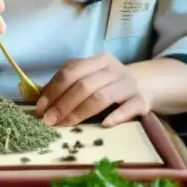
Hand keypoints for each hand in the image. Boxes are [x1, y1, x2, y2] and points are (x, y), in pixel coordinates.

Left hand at [34, 53, 150, 127]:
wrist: (146, 85)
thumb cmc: (109, 84)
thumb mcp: (90, 77)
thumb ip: (69, 85)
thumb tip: (41, 101)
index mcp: (97, 60)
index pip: (71, 72)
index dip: (53, 90)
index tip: (40, 108)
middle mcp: (113, 69)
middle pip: (83, 85)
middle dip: (62, 104)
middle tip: (49, 121)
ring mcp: (128, 84)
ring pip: (101, 97)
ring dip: (80, 113)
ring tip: (65, 125)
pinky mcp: (142, 100)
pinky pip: (128, 108)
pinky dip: (115, 116)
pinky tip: (103, 125)